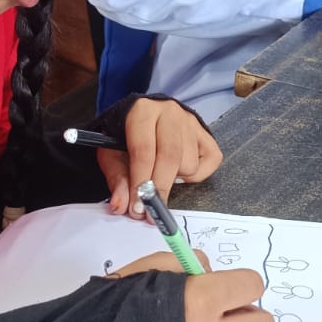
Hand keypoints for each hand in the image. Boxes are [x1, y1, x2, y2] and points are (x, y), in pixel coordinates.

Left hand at [99, 98, 221, 216]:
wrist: (145, 118)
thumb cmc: (127, 136)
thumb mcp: (112, 153)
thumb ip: (117, 179)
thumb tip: (121, 206)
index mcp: (142, 111)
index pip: (144, 150)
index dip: (141, 182)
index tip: (138, 207)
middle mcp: (170, 113)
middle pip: (170, 157)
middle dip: (160, 188)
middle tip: (152, 209)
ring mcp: (191, 122)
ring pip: (189, 164)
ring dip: (175, 179)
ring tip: (161, 173)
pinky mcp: (207, 133)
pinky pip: (210, 163)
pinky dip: (196, 175)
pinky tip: (180, 171)